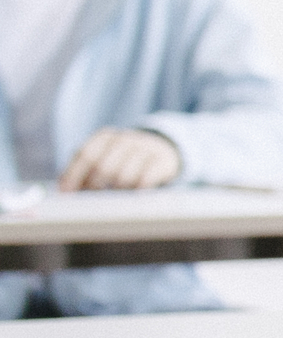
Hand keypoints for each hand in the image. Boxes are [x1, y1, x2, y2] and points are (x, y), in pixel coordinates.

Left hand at [58, 128, 182, 191]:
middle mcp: (124, 139)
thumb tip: (63, 190)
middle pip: (103, 166)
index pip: (85, 154)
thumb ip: (83, 170)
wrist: (163, 149)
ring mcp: (145, 148)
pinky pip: (145, 180)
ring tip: (115, 197)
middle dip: (94, 186)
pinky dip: (136, 191)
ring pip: (123, 176)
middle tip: (92, 200)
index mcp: (105, 137)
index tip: (66, 194)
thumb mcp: (104, 157)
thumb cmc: (123, 160)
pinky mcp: (162, 161)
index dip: (73, 175)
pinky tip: (133, 195)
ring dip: (116, 191)